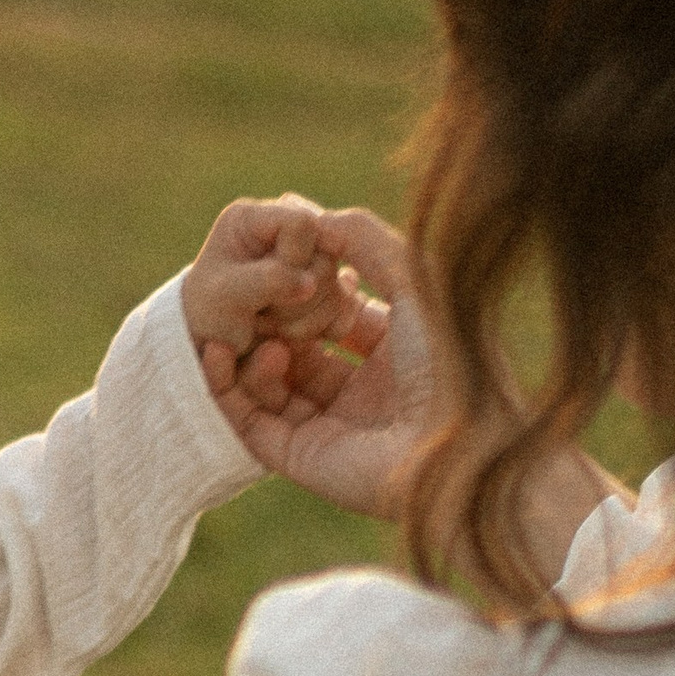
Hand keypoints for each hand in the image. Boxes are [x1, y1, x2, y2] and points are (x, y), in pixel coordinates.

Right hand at [208, 208, 632, 575]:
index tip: (274, 267)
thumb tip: (314, 218)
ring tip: (238, 331)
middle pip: (294, 350)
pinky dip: (226, 389)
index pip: (330, 318)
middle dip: (265, 323)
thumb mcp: (414, 278)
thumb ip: (365, 240)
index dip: (301, 293)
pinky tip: (216, 355)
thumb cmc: (450, 357)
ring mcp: (328, 427)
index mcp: (392, 353)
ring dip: (247, 353)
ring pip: (268, 385)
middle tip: (242, 297)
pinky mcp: (300, 457)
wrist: (459, 442)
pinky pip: (249, 422)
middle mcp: (359, 392)